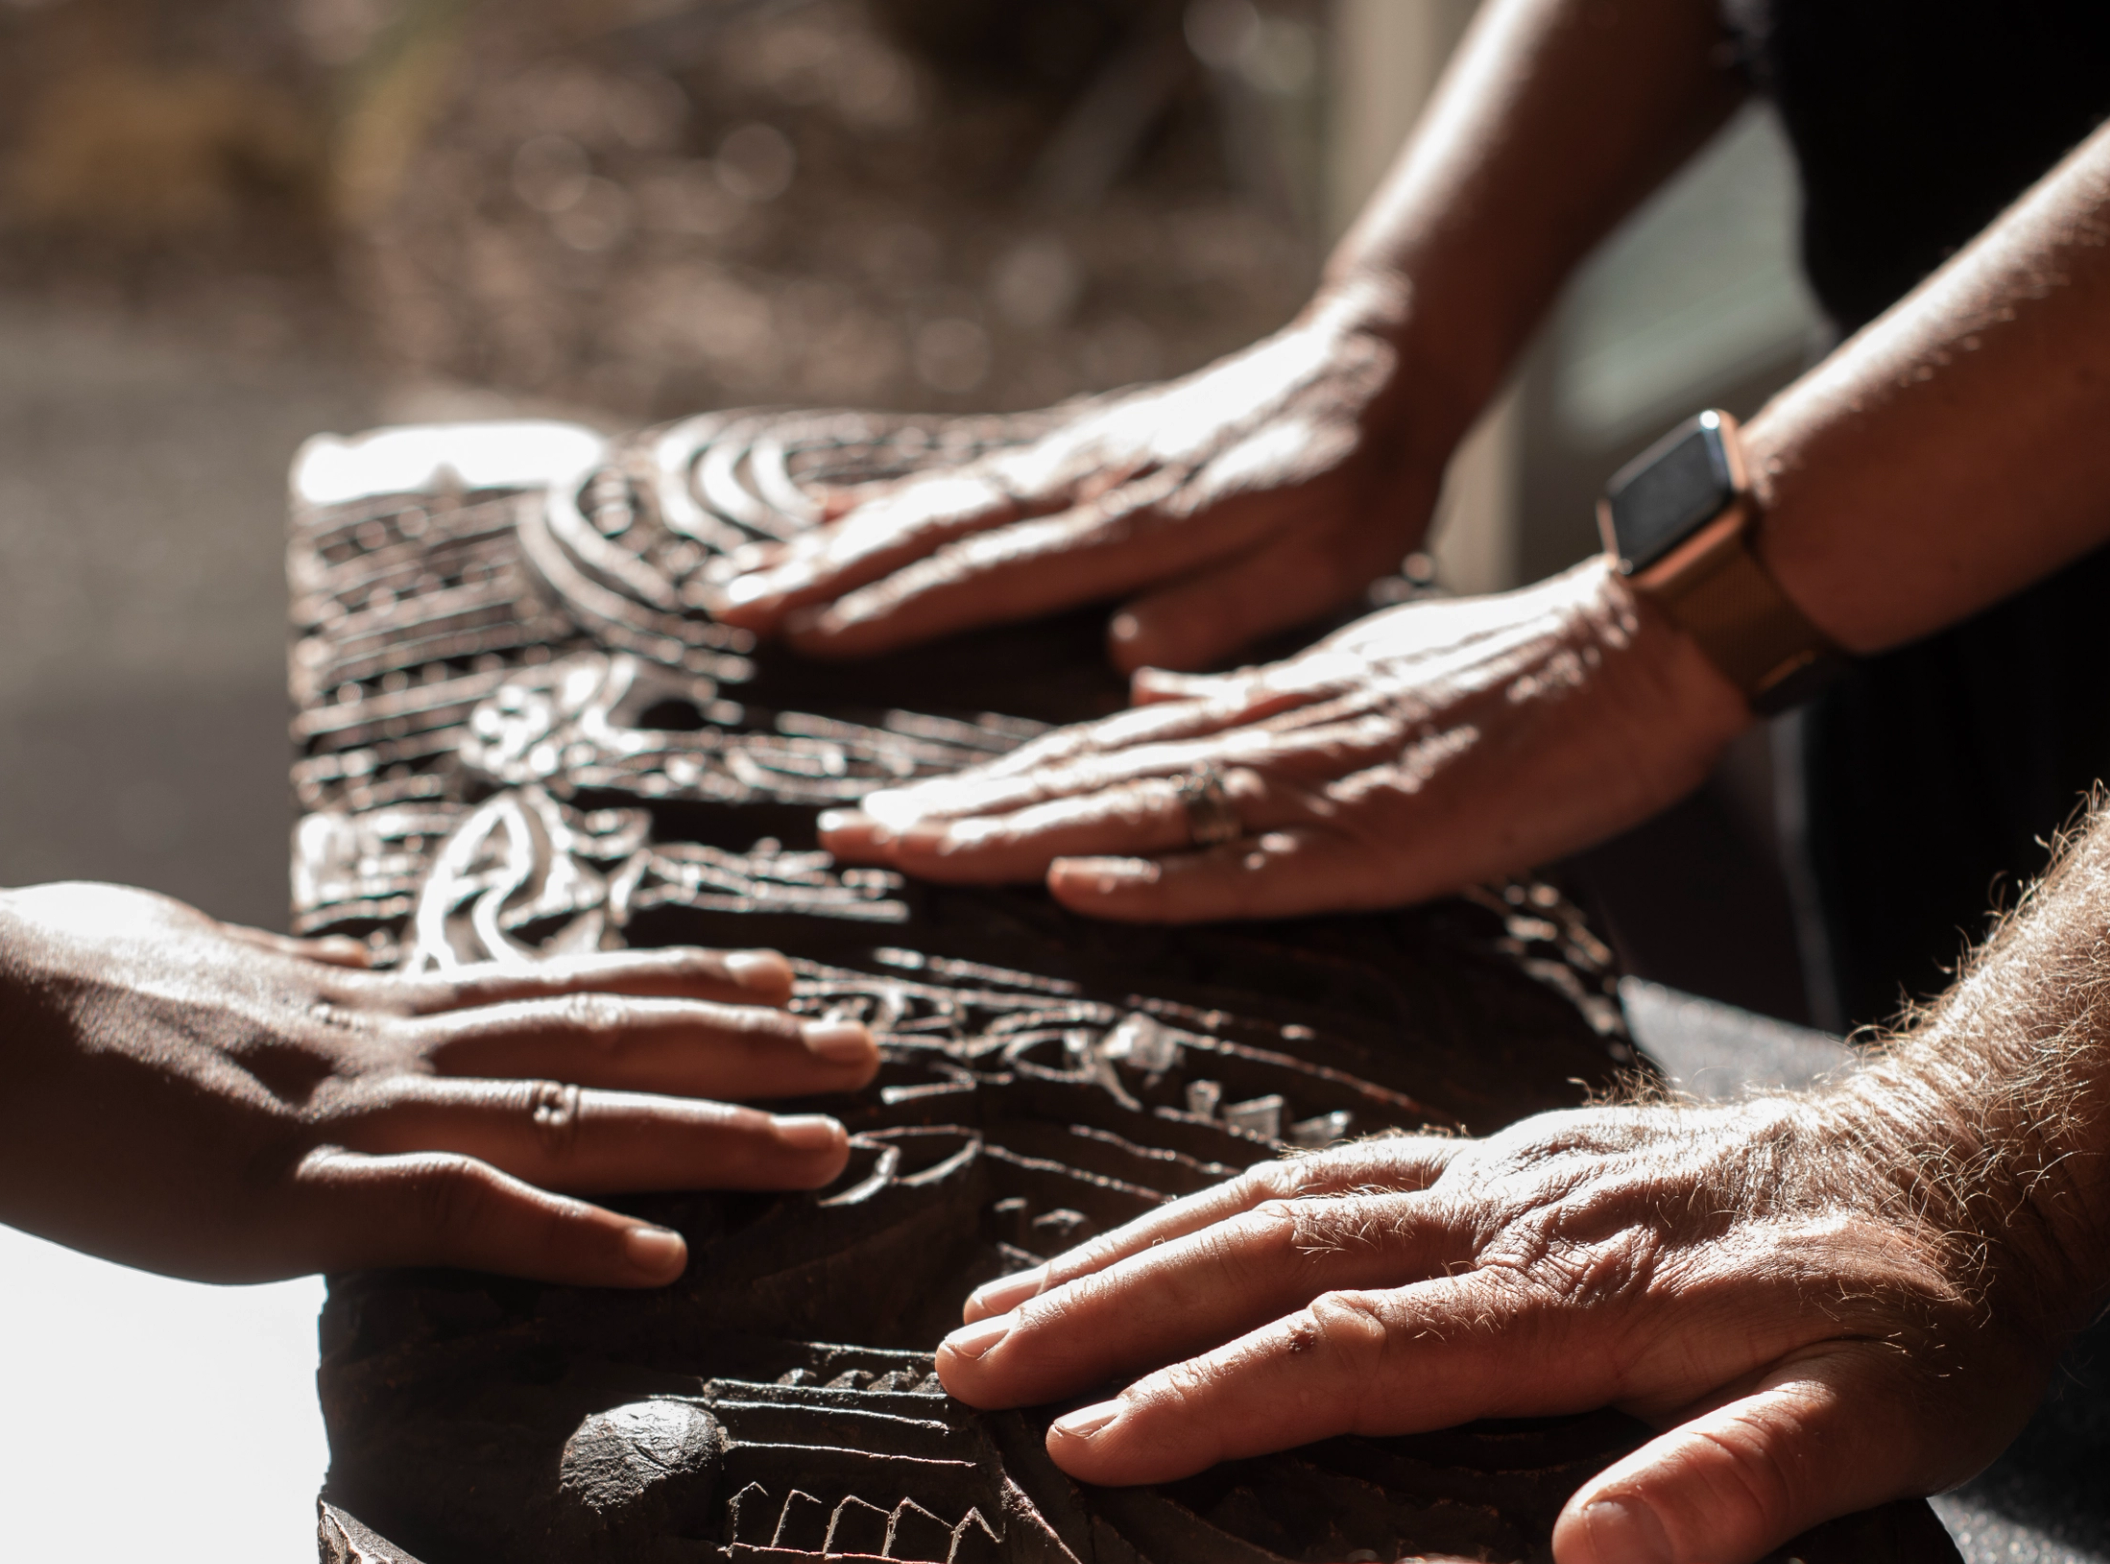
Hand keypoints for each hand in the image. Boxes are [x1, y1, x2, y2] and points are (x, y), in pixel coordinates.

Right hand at [0, 882, 879, 1285]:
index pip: (546, 990)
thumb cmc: (24, 985)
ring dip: (710, 1135)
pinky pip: (460, 1215)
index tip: (771, 983)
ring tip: (833, 1142)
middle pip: (598, 1040)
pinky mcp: (289, 1192)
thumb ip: (272, 999)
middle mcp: (378, 1046)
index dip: (669, 991)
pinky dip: (570, 1236)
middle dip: (746, 1053)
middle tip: (871, 1050)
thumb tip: (312, 992)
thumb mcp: (184, 974)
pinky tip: (669, 1261)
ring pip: (568, 1116)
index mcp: (351, 1007)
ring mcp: (342, 1116)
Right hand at [713, 297, 1460, 670]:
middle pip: (938, 532)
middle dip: (831, 573)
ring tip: (752, 577)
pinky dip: (893, 497)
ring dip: (840, 542)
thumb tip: (1122, 649)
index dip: (902, 610)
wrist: (1374, 369)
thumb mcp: (1325, 561)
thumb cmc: (1360, 483)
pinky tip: (832, 511)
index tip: (815, 637)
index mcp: (1142, 526)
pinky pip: (969, 477)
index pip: (997, 574)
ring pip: (936, 503)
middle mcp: (1089, 486)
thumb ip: (1228, 606)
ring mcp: (1076, 462)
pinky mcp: (1080, 451)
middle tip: (735, 611)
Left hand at [812, 563, 1747, 923]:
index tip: (879, 817)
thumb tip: (1146, 703)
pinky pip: (1254, 869)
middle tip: (838, 843)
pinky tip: (1078, 887)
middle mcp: (1261, 747)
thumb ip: (1246, 699)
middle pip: (1077, 787)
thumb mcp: (1353, 677)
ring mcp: (1315, 792)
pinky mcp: (1383, 837)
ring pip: (1135, 819)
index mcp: (1254, 719)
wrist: (1636, 647)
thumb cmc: (1509, 676)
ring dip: (1013, 840)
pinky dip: (1164, 877)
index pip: (1086, 761)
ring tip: (907, 856)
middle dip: (952, 817)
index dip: (977, 791)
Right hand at [931, 1098, 2054, 1563]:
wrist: (1992, 1155)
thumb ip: (1747, 1479)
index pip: (1360, 1345)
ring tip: (1002, 1314)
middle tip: (964, 1368)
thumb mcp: (1890, 1420)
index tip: (1085, 1447)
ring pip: (1280, 1199)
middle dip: (1107, 1308)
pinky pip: (1330, 1174)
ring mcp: (1512, 1172)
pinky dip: (1213, 1213)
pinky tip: (1153, 1256)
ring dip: (1131, 1255)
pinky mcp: (1519, 1157)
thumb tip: (1593, 1549)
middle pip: (1273, 1249)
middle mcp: (1523, 1215)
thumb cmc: (1940, 1318)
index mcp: (1589, 1299)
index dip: (1215, 1396)